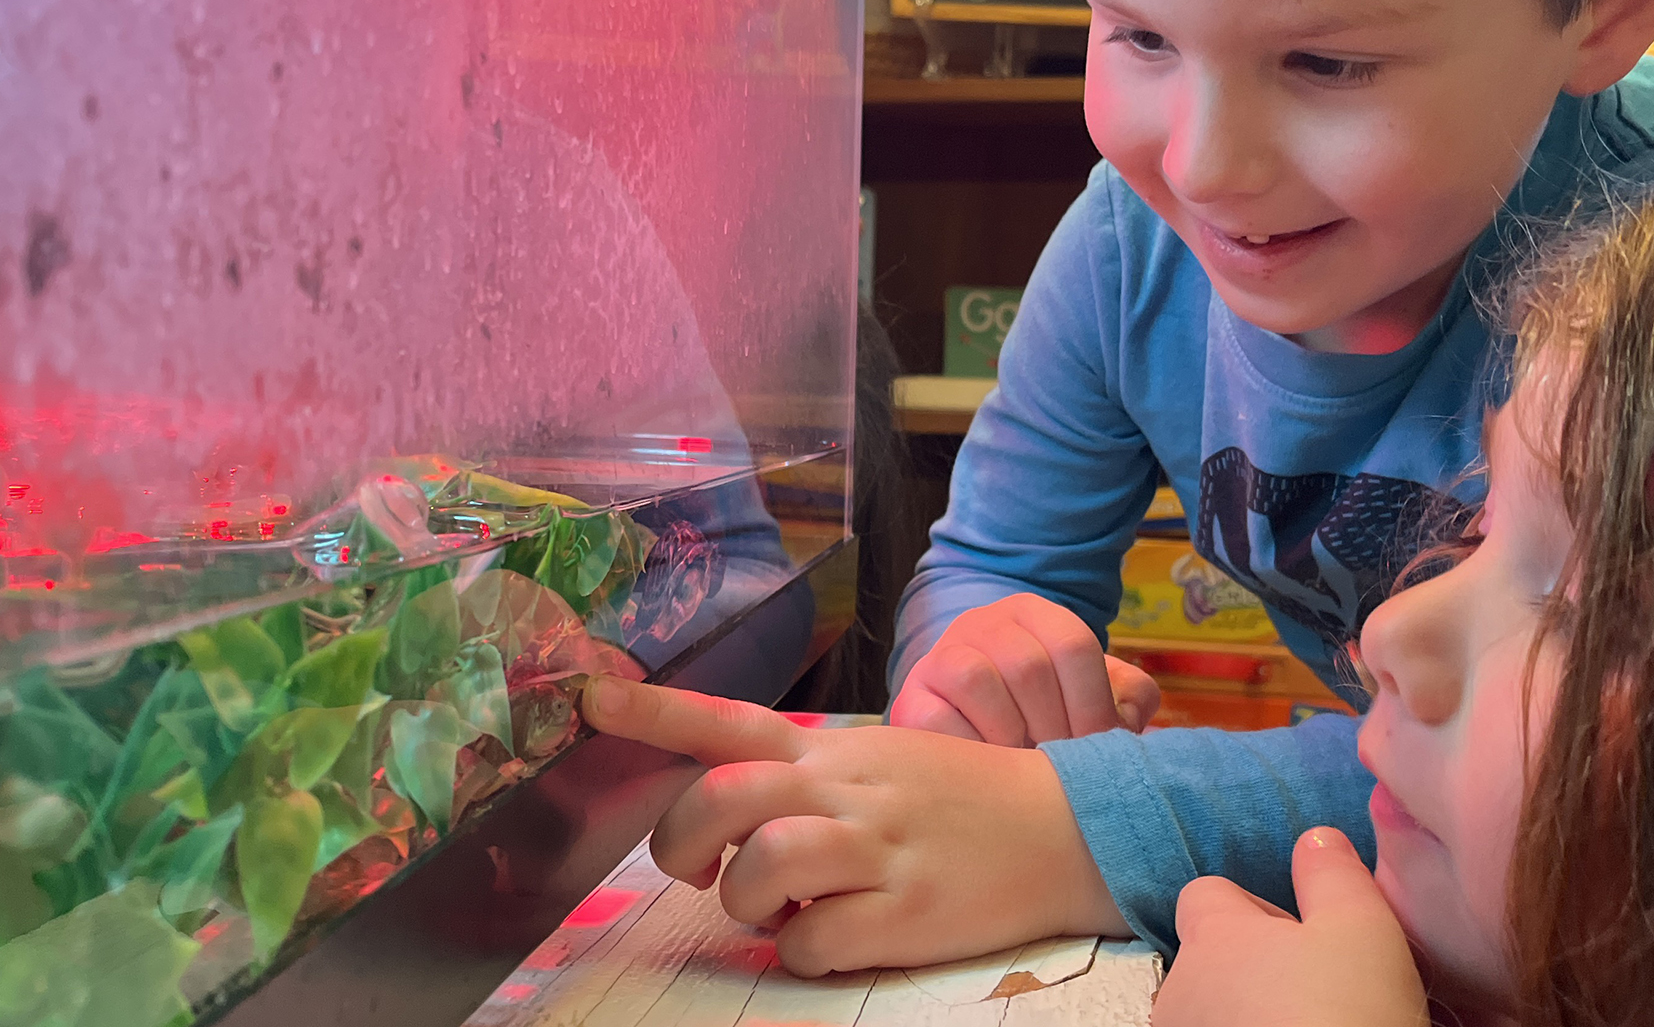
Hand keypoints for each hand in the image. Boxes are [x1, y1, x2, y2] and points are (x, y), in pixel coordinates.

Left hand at [582, 676, 1130, 975]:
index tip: (586, 699)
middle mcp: (846, 789)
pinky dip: (805, 954)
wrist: (1067, 826)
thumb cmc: (960, 798)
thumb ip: (803, 779)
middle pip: (719, 800)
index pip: (728, 720)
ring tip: (784, 908)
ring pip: (758, 870)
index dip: (650, 712)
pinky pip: (812, 946)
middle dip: (682, 845)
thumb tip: (730, 825)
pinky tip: (837, 937)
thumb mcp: (879, 759)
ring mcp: (877, 849)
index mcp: (832, 751)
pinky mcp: (906, 912)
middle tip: (703, 870)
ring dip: (747, 903)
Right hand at [890, 593, 1160, 745]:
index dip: (1092, 704)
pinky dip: (970, 749)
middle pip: (1028, 666)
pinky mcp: (912, 698)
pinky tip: (987, 769)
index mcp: (1034, 614)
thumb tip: (1130, 718)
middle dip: (1053, 729)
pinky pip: (937, 717)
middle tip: (1059, 767)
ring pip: (977, 679)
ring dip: (1009, 736)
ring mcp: (942, 656)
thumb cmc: (1041, 715)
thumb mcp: (1087, 696)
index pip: (1073, 645)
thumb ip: (1125, 698)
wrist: (969, 726)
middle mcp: (984, 623)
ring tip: (1022, 767)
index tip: (1096, 749)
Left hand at [1154, 827, 1427, 1026]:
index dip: (1255, 911)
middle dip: (1251, 972)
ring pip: (1209, 1012)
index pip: (1208, 895)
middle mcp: (1179, 987)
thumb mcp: (1363, 931)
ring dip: (1247, 1016)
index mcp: (1213, 935)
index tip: (1303, 939)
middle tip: (1317, 996)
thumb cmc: (1345, 1015)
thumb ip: (1334, 875)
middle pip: (1209, 959)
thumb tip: (1314, 838)